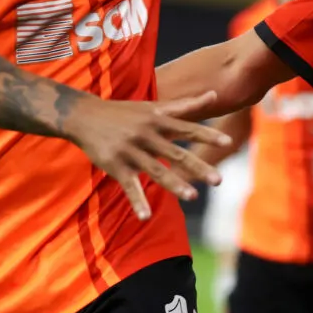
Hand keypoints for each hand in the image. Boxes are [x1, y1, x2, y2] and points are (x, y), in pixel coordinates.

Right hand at [63, 92, 232, 219]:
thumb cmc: (125, 112)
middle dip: (198, 167)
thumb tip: (215, 95)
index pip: (188, 129)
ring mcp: (131, 151)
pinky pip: (129, 186)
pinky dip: (137, 201)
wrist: (84, 115)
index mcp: (158, 121)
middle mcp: (147, 135)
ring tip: (192, 196)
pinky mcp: (115, 165)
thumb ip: (185, 105)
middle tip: (219, 180)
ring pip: (156, 170)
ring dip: (174, 184)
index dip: (208, 135)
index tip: (228, 142)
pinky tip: (146, 217)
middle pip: (177, 154)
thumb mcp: (154, 107)